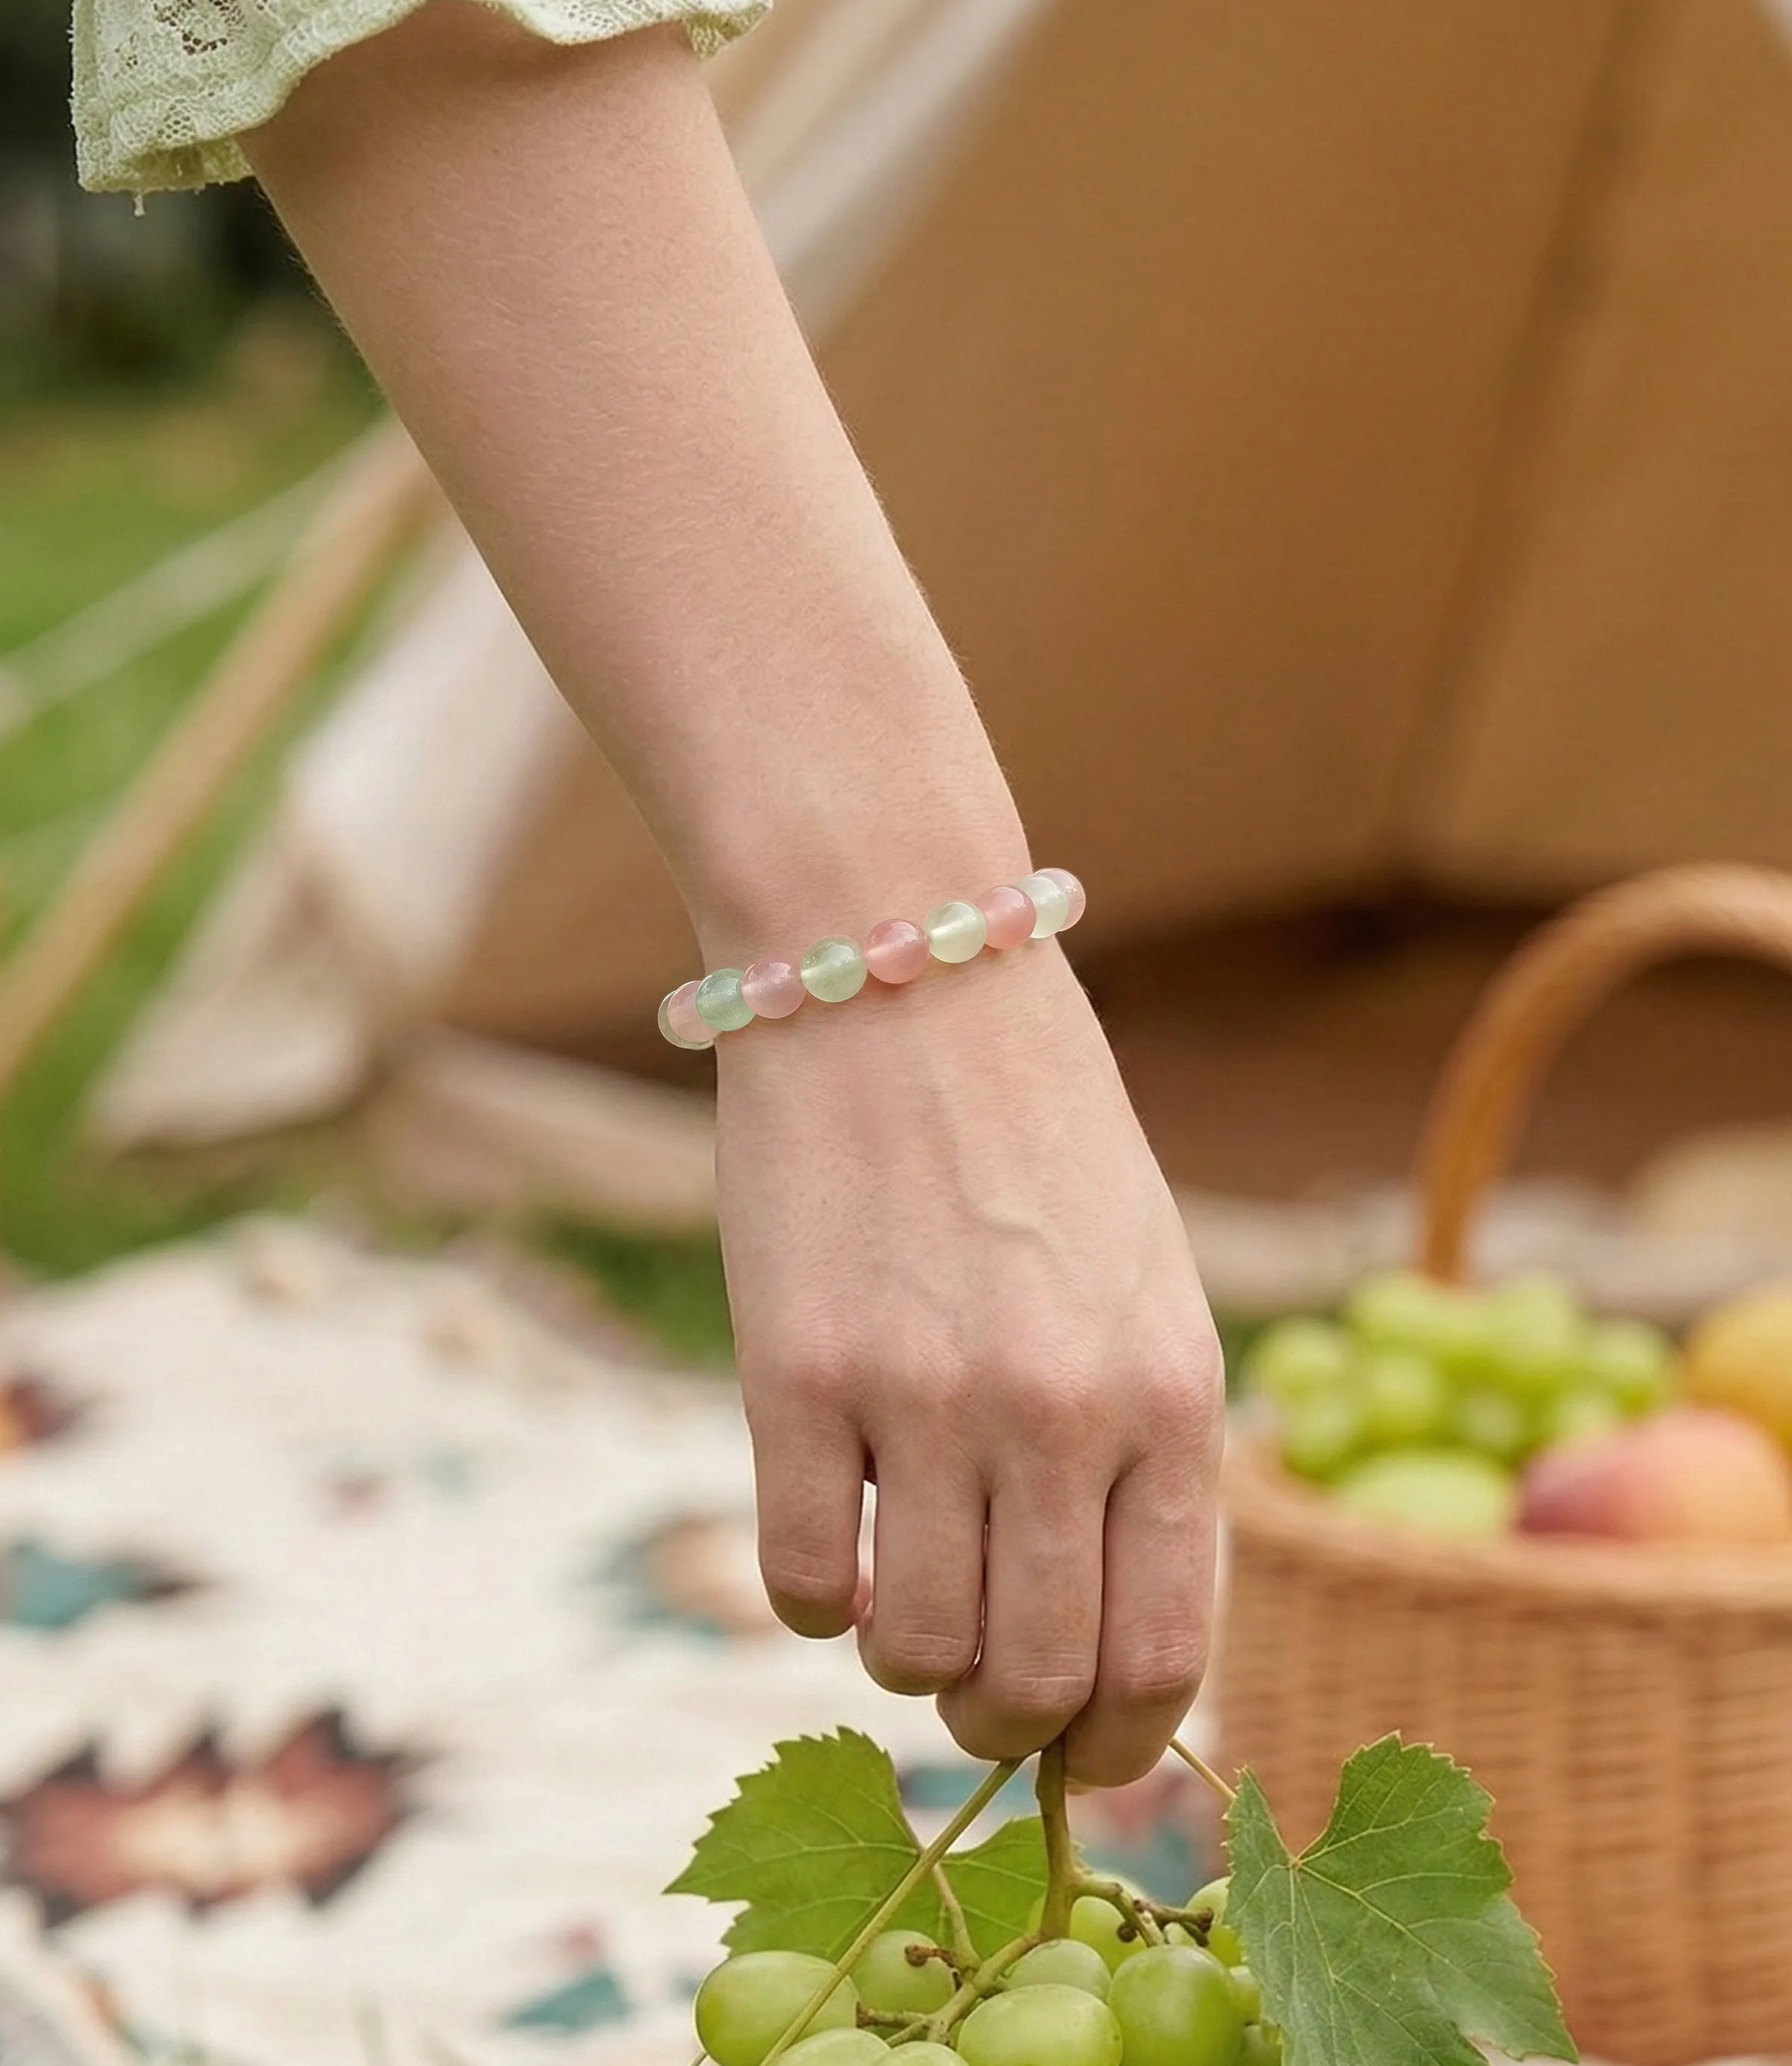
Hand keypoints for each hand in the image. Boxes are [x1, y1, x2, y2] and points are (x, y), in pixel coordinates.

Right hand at [717, 941, 1222, 1786]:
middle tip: (976, 1688)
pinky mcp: (790, 1373)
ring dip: (903, 1655)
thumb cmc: (1037, 1134)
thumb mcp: (1145, 1286)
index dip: (1119, 1744)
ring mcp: (921, 1394)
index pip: (1165, 1651)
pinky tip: (828, 1531)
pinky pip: (798, 1580)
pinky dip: (810, 1597)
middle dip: (1004, 1723)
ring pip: (909, 1650)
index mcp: (1171, 1391)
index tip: (1080, 1755)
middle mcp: (1059, 1409)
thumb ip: (1143, 1456)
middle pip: (1033, 1679)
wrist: (902, 972)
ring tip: (901, 1585)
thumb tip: (1103, 1636)